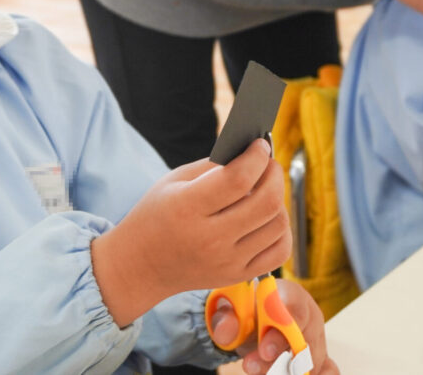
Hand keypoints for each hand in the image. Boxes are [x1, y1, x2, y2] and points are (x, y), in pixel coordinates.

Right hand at [92, 139, 290, 325]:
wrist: (141, 266)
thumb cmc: (156, 216)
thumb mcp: (173, 182)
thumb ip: (212, 165)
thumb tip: (251, 151)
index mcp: (187, 208)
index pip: (238, 179)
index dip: (256, 157)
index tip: (259, 145)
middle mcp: (210, 239)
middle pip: (266, 202)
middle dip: (274, 174)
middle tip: (267, 164)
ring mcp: (226, 261)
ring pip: (278, 225)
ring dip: (278, 200)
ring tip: (263, 191)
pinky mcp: (237, 276)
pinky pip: (280, 251)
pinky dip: (281, 230)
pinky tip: (267, 218)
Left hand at [209, 279, 338, 374]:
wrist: (252, 322)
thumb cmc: (246, 313)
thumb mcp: (231, 313)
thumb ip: (226, 320)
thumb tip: (226, 331)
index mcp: (289, 294)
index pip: (295, 309)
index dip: (282, 331)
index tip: (265, 351)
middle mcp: (310, 314)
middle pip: (304, 340)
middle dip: (279, 360)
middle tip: (251, 366)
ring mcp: (317, 336)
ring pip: (311, 360)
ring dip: (287, 372)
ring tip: (258, 370)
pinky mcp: (321, 355)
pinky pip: (329, 369)